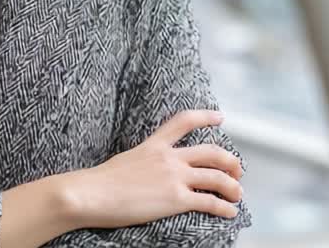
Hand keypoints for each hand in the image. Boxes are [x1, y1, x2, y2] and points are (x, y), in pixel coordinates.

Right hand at [62, 110, 243, 229]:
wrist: (91, 194)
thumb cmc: (99, 182)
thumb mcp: (125, 159)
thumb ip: (142, 161)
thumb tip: (146, 171)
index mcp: (154, 145)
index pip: (184, 122)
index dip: (205, 117)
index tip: (220, 118)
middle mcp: (168, 158)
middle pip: (211, 152)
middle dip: (230, 161)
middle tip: (237, 170)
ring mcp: (174, 177)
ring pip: (217, 177)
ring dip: (233, 187)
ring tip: (237, 195)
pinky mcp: (176, 199)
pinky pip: (209, 202)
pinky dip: (224, 208)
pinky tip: (230, 212)